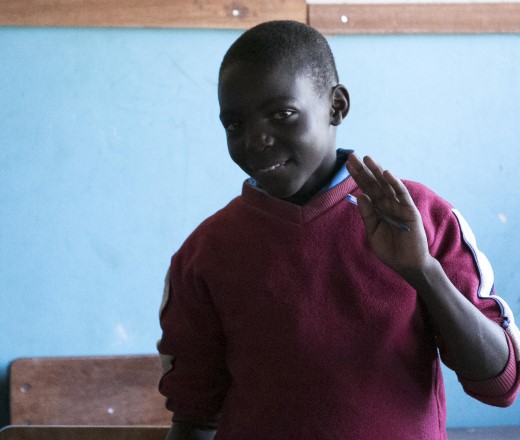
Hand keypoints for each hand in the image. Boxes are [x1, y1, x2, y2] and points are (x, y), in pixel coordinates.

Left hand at [346, 154, 431, 275]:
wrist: (406, 264)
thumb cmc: (390, 249)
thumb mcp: (372, 231)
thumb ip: (367, 214)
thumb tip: (360, 195)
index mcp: (378, 208)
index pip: (366, 188)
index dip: (357, 176)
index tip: (347, 164)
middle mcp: (388, 203)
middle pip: (374, 183)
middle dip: (363, 170)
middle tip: (352, 156)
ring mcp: (399, 206)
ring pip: (386, 185)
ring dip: (377, 171)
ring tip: (367, 159)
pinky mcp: (409, 211)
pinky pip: (402, 195)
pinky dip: (395, 184)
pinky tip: (386, 173)